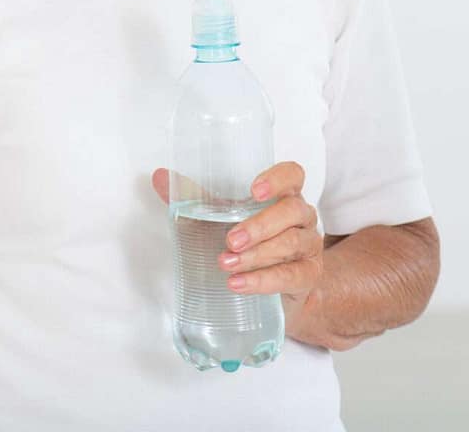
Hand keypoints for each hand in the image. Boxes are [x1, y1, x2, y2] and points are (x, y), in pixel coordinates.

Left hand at [152, 161, 324, 310]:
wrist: (275, 294)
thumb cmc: (247, 246)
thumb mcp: (221, 220)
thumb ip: (194, 199)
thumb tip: (160, 177)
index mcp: (284, 195)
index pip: (293, 175)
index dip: (277, 179)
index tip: (253, 190)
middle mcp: (302, 217)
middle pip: (291, 211)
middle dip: (260, 225)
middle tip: (230, 240)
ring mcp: (309, 246)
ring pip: (291, 243)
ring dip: (256, 254)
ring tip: (226, 264)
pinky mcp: (307, 276)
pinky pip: (292, 275)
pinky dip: (264, 280)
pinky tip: (239, 283)